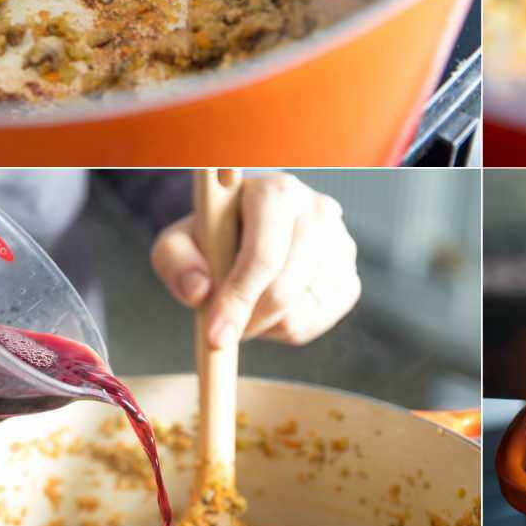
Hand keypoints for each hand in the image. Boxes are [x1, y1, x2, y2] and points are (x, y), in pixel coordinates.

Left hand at [151, 173, 359, 345]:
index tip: (216, 334)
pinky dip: (284, 330)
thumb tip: (199, 291)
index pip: (264, 255)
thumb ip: (176, 261)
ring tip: (244, 309)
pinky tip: (268, 311)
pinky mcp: (348, 278)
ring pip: (300, 311)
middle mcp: (318, 212)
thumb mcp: (179, 240)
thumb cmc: (214, 234)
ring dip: (263, 326)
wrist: (250, 228)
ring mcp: (341, 246)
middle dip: (248, 320)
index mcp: (277, 191)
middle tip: (222, 333)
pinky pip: (316, 323)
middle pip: (285, 287)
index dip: (239, 297)